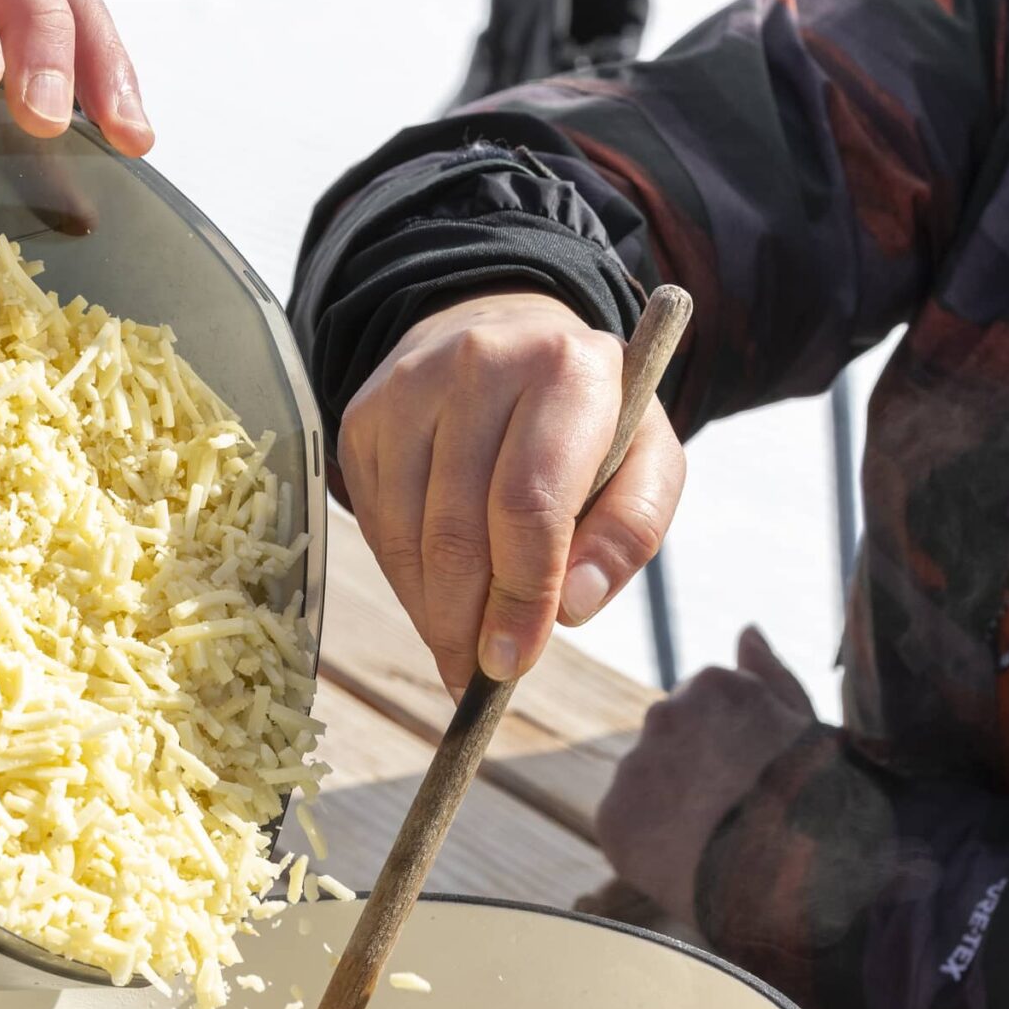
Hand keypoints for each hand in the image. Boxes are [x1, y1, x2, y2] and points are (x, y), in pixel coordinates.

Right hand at [339, 290, 684, 692]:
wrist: (504, 334)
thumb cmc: (585, 419)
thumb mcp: (645, 462)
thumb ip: (630, 532)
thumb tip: (576, 608)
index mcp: (566, 370)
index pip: (529, 505)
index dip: (521, 597)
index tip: (516, 662)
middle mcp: (479, 364)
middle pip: (457, 530)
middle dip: (467, 622)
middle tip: (480, 674)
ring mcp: (408, 388)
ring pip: (405, 535)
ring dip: (431, 612)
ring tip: (460, 646)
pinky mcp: (363, 417)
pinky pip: (375, 525)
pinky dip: (405, 579)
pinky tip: (437, 594)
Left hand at [595, 628, 814, 924]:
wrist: (797, 875)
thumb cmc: (817, 798)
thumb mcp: (807, 724)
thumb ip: (770, 675)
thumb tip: (745, 631)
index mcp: (712, 684)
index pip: (703, 706)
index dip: (729, 747)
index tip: (752, 777)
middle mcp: (662, 714)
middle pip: (668, 742)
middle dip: (692, 771)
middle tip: (733, 814)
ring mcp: (634, 765)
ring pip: (644, 783)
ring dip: (667, 806)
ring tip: (715, 844)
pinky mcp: (612, 818)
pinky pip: (625, 828)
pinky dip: (648, 845)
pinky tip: (688, 864)